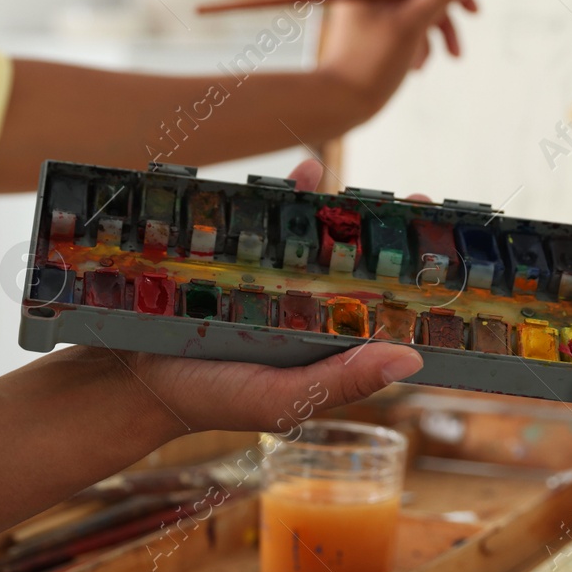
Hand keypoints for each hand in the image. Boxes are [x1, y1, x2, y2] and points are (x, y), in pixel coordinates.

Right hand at [103, 159, 423, 434]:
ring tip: (354, 180)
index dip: (414, 276)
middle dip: (383, 228)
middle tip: (417, 199)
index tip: (446, 246)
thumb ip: (343, 381)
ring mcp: (263, 273)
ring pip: (312, 232)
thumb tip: (414, 359)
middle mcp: (299, 302)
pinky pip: (264, 214)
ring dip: (335, 204)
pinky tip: (304, 170)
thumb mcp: (282, 401)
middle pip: (352, 258)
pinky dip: (283, 191)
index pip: (379, 303)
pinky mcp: (228, 252)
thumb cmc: (210, 399)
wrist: (125, 381)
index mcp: (322, 338)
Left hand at [316, 0, 477, 126]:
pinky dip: (426, 37)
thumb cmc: (369, 63)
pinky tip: (422, 63)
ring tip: (454, 52)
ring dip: (442, 24)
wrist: (340, 102)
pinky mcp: (382, 20)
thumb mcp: (411, 25)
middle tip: (474, 11)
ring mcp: (376, 1)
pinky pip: (413, 17)